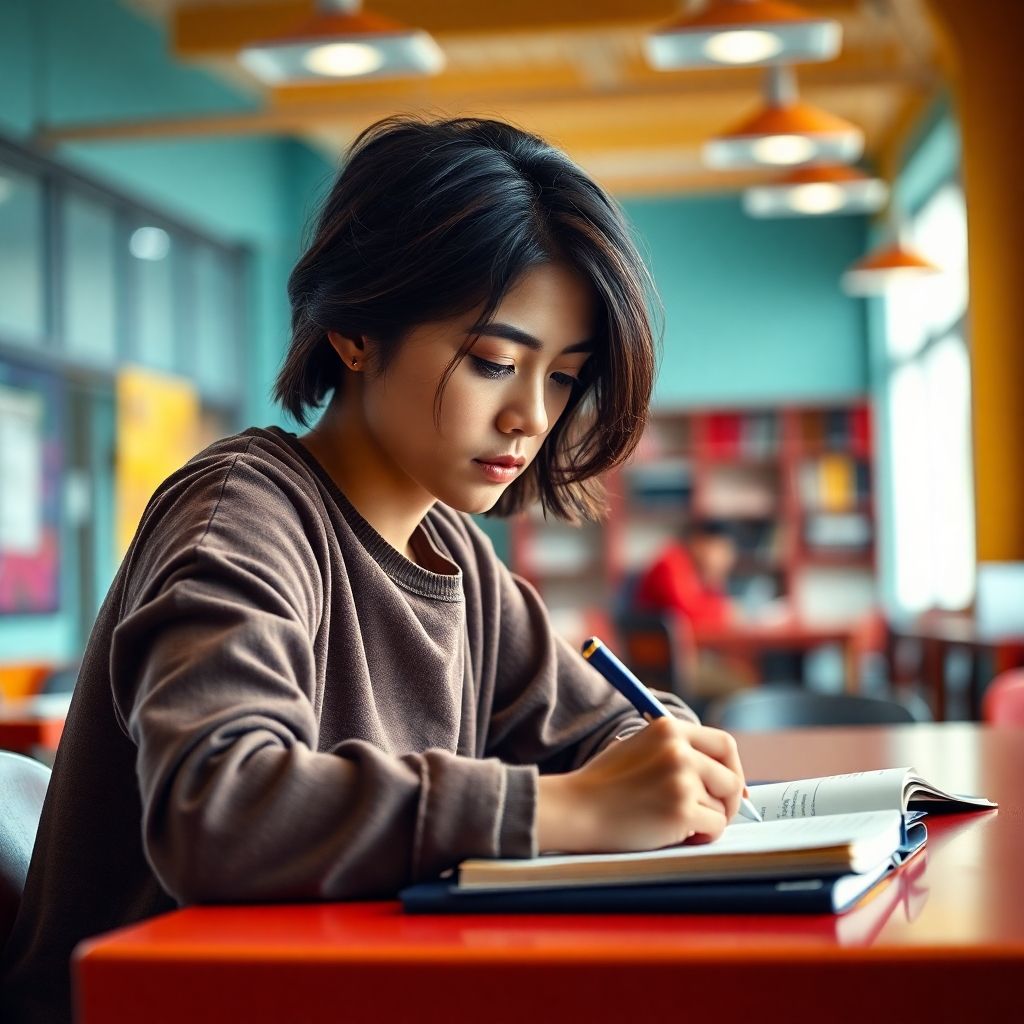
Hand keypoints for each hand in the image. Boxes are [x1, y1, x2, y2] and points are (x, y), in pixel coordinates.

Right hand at [536, 717, 744, 853]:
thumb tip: (721, 774)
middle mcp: (679, 749)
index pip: (725, 744)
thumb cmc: (604, 785)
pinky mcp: (682, 809)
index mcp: (668, 728)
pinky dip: (702, 836)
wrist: (576, 809)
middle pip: (732, 777)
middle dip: (729, 801)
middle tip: (714, 816)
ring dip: (706, 820)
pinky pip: (715, 828)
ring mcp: (681, 779)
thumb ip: (676, 751)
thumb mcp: (639, 748)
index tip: (726, 788)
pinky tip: (676, 835)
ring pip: (722, 807)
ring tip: (676, 824)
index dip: (733, 768)